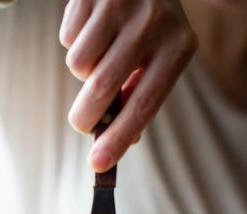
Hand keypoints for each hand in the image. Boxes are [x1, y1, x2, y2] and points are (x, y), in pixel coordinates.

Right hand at [60, 0, 196, 169]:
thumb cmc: (151, 27)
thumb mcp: (160, 58)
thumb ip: (139, 98)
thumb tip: (114, 143)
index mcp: (178, 46)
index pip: (144, 103)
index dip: (118, 137)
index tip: (97, 165)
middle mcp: (153, 22)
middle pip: (103, 88)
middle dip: (85, 116)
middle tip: (82, 123)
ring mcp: (121, 3)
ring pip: (79, 65)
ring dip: (82, 71)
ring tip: (99, 53)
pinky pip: (68, 38)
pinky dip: (74, 41)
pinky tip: (92, 27)